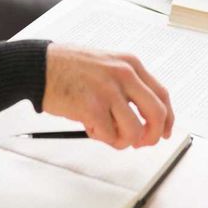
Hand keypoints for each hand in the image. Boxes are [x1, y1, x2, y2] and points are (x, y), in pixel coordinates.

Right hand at [42, 44, 173, 148]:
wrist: (40, 66)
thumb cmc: (70, 67)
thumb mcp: (108, 65)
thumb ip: (127, 86)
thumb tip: (144, 117)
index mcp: (130, 64)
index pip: (162, 95)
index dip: (167, 119)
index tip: (165, 131)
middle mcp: (124, 75)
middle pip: (157, 114)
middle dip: (152, 136)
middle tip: (141, 143)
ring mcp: (109, 91)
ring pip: (135, 131)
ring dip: (122, 140)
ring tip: (107, 132)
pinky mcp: (92, 107)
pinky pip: (110, 136)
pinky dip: (101, 137)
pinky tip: (89, 126)